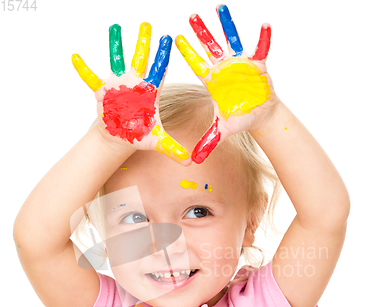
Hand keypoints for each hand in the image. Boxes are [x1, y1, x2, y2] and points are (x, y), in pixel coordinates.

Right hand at [72, 23, 190, 164]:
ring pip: (116, 60)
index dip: (163, 56)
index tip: (168, 39)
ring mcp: (118, 85)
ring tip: (115, 27)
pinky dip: (83, 69)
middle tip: (147, 24)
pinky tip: (75, 57)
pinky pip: (90, 78)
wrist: (119, 138)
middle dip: (143, 42)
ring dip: (115, 45)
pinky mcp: (102, 91)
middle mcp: (134, 83)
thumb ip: (173, 149)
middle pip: (140, 59)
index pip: (159, 70)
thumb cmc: (139, 136)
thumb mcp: (157, 142)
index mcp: (150, 92)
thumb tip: (189, 163)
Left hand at [176, 4, 278, 162]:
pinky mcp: (258, 64)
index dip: (188, 54)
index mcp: (213, 82)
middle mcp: (224, 69)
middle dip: (201, 32)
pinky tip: (265, 25)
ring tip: (220, 7)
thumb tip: (195, 160)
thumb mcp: (222, 130)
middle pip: (210, 47)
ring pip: (232, 40)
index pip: (197, 65)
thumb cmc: (239, 119)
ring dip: (227, 25)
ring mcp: (240, 64)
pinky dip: (264, 39)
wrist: (259, 115)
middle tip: (190, 15)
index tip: (175, 40)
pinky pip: (261, 48)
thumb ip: (208, 142)